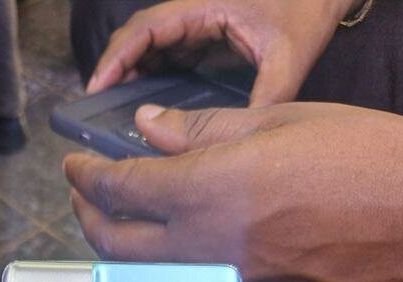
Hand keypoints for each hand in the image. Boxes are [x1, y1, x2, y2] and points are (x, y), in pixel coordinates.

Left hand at [65, 101, 402, 281]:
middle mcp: (204, 247)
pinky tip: (167, 249)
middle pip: (114, 242)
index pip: (117, 189)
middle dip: (86, 215)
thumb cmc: (365, 161)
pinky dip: (160, 270)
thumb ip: (201, 132)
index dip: (85, 176)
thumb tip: (148, 130)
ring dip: (117, 247)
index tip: (75, 165)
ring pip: (143, 274)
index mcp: (206, 191)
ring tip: (116, 220)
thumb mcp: (279, 123)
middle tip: (84, 193)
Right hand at [86, 0, 352, 106]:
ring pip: (150, 46)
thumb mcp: (287, 59)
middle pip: (138, 38)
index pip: (144, 30)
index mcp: (203, 6)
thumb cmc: (307, 10)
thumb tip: (240, 147)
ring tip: (117, 115)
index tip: (96, 89)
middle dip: (115, 71)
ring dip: (132, 76)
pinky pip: (169, 53)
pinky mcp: (206, 33)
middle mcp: (194, 10)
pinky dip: (153, 77)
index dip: (115, 59)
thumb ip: (263, 99)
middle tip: (98, 113)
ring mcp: (198, 20)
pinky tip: (150, 108)